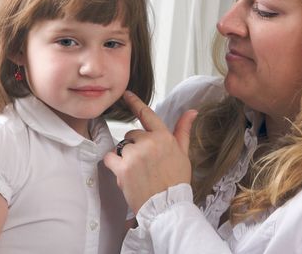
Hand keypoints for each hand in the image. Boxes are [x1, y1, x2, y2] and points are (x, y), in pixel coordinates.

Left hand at [104, 91, 197, 213]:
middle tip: (145, 164)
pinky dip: (113, 164)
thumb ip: (183, 130)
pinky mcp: (122, 168)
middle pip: (132, 135)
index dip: (134, 102)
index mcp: (163, 136)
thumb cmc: (176, 180)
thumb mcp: (183, 153)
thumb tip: (191, 111)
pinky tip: (124, 173)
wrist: (167, 205)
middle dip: (135, 146)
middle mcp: (148, 142)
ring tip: (138, 172)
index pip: (146, 114)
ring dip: (126, 157)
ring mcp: (134, 154)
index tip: (126, 94)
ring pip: (122, 147)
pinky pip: (110, 157)